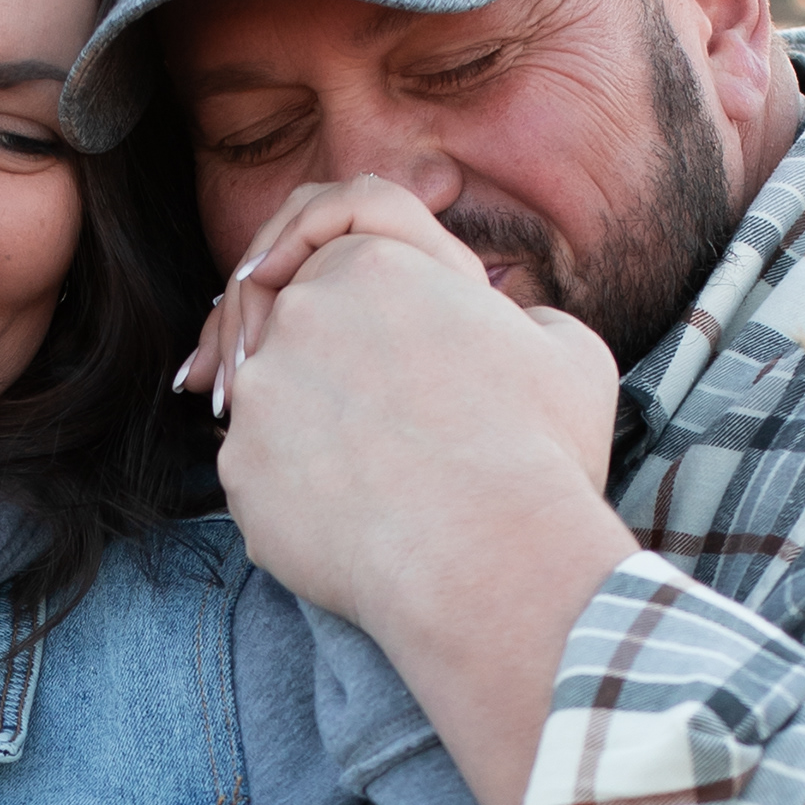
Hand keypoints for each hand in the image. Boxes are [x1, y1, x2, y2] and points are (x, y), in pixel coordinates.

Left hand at [179, 179, 634, 804]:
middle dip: (318, 355)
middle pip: (290, 316)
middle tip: (362, 411)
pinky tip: (347, 527)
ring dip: (303, 426)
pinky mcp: (240, 471)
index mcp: (375, 262)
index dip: (345, 274)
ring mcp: (260, 393)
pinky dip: (293, 494)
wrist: (493, 562)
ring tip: (362, 478)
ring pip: (266, 397)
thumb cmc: (541, 453)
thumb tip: (515, 332)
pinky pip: (256, 473)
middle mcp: (303, 313)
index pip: (338, 242)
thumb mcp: (565, 350)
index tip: (348, 310)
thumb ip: (520, 319)